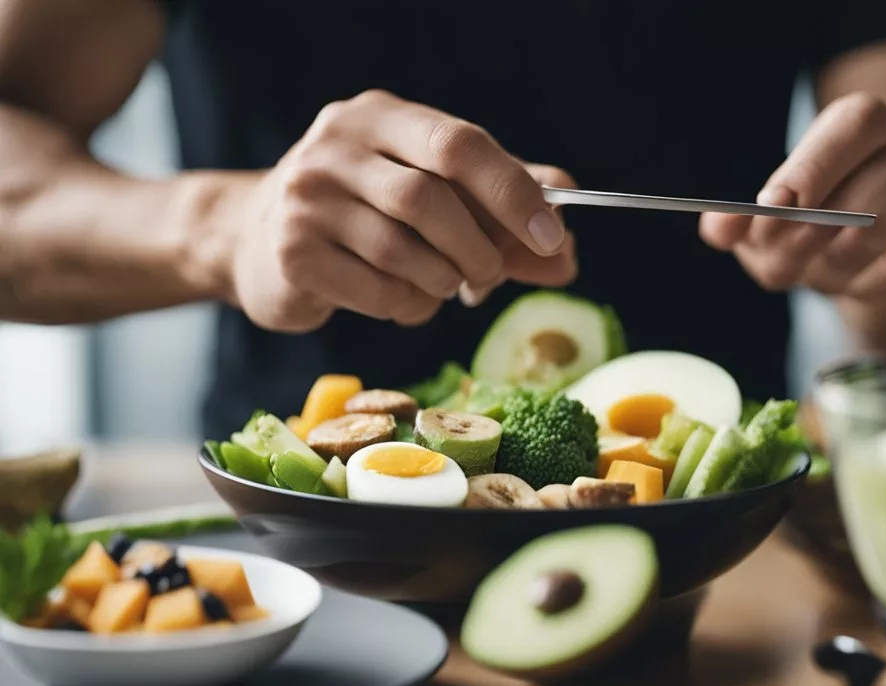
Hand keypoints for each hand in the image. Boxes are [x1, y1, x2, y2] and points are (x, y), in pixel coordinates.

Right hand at [228, 90, 576, 331]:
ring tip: (441, 286)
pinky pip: (377, 290)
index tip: (553, 237)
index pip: (460, 144)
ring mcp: (307, 199)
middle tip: (491, 277)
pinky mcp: (294, 253)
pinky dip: (408, 305)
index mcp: (382, 117)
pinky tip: (403, 299)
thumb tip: (566, 249)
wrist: (257, 242)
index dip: (514, 193)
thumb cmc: (365, 214)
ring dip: (442, 282)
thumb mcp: (432, 193)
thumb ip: (500, 211)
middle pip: (432, 200)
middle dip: (479, 250)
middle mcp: (337, 147)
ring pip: (404, 252)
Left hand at [699, 93, 885, 299]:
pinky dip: (884, 280)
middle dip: (809, 237)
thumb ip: (743, 224)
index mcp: (864, 117)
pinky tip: (871, 275)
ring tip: (822, 273)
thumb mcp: (779, 218)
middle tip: (777, 266)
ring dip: (839, 264)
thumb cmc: (829, 219)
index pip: (850, 127)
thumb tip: (717, 232)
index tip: (772, 206)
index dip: (810, 169)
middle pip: (865, 188)